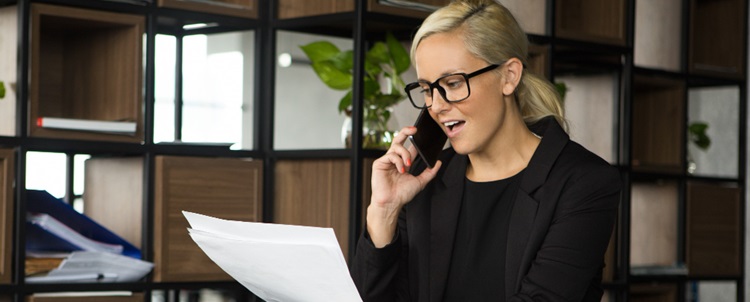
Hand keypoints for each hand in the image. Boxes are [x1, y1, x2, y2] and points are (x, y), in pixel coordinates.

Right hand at [367, 126, 441, 246]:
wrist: (392, 203)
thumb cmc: (403, 194)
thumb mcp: (420, 182)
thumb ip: (430, 172)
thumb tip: (438, 162)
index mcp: (404, 162)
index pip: (409, 146)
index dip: (415, 139)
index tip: (422, 133)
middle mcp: (395, 159)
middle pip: (399, 139)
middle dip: (406, 131)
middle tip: (415, 129)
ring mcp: (386, 161)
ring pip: (397, 147)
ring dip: (405, 154)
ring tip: (408, 165)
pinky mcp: (379, 163)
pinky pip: (391, 155)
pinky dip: (398, 161)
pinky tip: (401, 170)